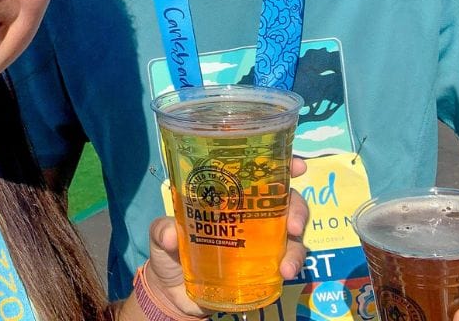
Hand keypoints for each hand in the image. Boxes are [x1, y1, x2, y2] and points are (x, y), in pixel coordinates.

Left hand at [144, 157, 308, 316]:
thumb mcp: (160, 236)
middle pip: (285, 199)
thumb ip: (162, 232)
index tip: (298, 166)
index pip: (259, 172)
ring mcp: (261, 238)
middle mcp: (251, 211)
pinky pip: (288, 259)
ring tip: (287, 263)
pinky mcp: (264, 265)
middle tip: (293, 224)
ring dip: (296, 244)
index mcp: (229, 194)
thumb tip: (171, 234)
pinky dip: (292, 263)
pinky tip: (285, 273)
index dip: (282, 164)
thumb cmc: (168, 251)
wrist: (172, 294)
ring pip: (291, 230)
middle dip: (297, 207)